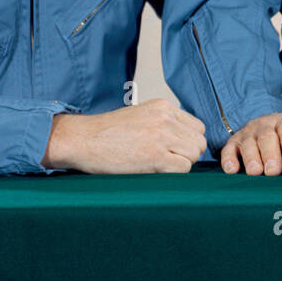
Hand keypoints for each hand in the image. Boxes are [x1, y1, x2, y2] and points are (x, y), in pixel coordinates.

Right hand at [43, 98, 205, 173]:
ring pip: (194, 154)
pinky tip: (155, 171)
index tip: (177, 150)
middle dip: (188, 154)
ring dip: (181, 164)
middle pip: (199, 141)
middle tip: (169, 161)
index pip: (197, 126)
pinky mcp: (155, 156)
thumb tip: (185, 140)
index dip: (189, 142)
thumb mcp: (141, 116)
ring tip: (159, 165)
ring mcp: (161, 136)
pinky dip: (174, 174)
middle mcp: (166, 118)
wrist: (82, 139)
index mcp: (164, 106)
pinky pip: (183, 168)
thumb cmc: (107, 132)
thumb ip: (164, 122)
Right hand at [220, 112, 281, 175]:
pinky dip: (229, 159)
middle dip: (270, 154)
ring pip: (248, 143)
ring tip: (255, 172)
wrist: (269, 127)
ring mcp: (248, 133)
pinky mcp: (233, 142)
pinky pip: (229, 150)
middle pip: (267, 137)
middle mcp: (265, 125)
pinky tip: (232, 170)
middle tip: (273, 170)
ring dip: (251, 158)